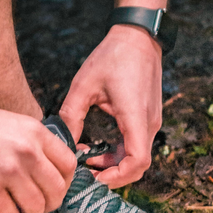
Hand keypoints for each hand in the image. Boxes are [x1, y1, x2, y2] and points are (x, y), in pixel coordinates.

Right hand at [0, 96, 76, 212]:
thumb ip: (33, 143)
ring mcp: (7, 171)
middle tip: (40, 207)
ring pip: (36, 207)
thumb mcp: (12, 123)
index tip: (54, 188)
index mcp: (35, 132)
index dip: (65, 181)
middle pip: (57, 190)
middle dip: (51, 204)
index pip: (69, 164)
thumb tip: (50, 170)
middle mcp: (27, 151)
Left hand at [60, 24, 161, 187]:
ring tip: (87, 158)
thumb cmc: (113, 55)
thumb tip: (62, 143)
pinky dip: (119, 152)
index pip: (137, 162)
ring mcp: (151, 119)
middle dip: (111, 174)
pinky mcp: (148, 116)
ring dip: (114, 163)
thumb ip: (71, 115)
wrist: (138, 36)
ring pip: (137, 155)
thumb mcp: (84, 84)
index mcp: (135, 115)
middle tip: (85, 172)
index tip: (94, 177)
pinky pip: (137, 143)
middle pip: (138, 165)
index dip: (117, 177)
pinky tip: (98, 147)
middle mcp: (148, 122)